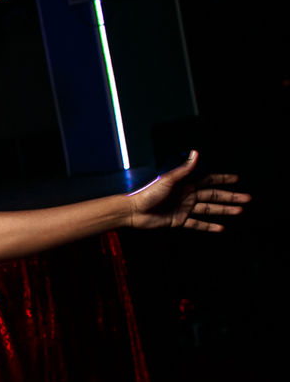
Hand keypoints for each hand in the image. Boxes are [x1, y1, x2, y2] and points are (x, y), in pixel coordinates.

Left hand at [128, 150, 250, 231]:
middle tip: (247, 199)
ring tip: (239, 211)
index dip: (223, 180)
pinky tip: (221, 228)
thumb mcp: (168, 180)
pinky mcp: (179, 220)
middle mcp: (187, 195)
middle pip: (213, 195)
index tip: (237, 179)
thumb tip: (196, 153)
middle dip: (230, 197)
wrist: (134, 212)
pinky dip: (209, 226)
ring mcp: (184, 208)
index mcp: (186, 183)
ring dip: (224, 210)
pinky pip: (197, 224)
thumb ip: (184, 169)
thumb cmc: (148, 193)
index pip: (209, 180)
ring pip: (208, 209)